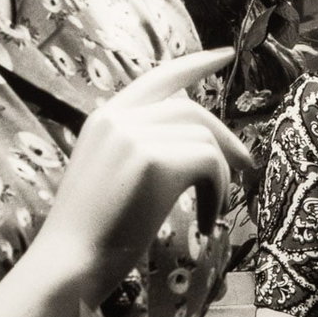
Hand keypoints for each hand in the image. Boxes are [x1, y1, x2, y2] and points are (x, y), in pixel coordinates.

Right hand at [35, 48, 252, 305]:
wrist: (69, 262)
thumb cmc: (91, 234)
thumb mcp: (108, 175)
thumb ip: (138, 147)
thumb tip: (194, 140)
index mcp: (105, 119)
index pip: (159, 77)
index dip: (196, 64)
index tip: (227, 54)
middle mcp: (118, 118)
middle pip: (193, 110)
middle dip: (226, 139)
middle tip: (248, 168)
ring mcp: (135, 136)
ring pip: (205, 139)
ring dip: (220, 179)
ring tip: (212, 213)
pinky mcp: (154, 160)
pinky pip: (211, 164)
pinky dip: (218, 195)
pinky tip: (207, 224)